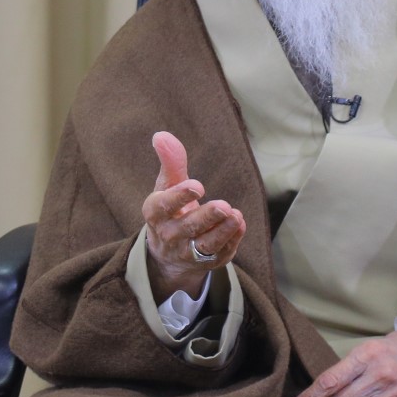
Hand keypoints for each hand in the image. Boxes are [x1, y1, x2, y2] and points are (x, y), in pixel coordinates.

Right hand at [141, 131, 245, 301]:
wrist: (168, 251)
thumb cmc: (170, 208)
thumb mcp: (167, 185)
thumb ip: (170, 162)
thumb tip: (161, 135)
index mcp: (155, 213)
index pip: (163, 206)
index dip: (179, 196)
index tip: (197, 185)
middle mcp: (169, 236)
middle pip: (188, 228)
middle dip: (206, 217)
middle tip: (224, 206)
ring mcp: (188, 252)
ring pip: (205, 244)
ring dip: (222, 232)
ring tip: (236, 216)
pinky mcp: (207, 262)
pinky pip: (220, 254)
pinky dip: (232, 241)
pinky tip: (240, 225)